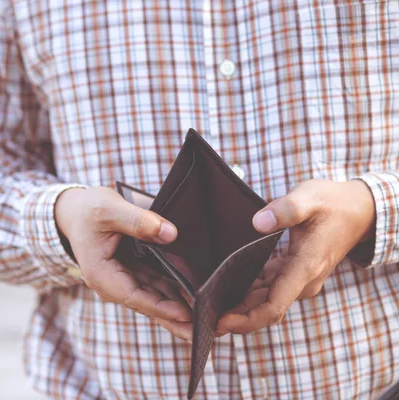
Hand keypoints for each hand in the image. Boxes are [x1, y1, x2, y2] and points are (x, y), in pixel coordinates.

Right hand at [55, 187, 192, 340]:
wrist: (74, 212)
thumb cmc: (88, 210)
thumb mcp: (110, 209)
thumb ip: (138, 221)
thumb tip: (170, 234)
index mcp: (102, 274)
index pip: (135, 296)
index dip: (161, 306)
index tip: (186, 314)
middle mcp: (113, 284)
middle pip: (149, 305)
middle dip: (177, 319)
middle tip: (207, 331)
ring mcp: (124, 280)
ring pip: (156, 298)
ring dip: (180, 308)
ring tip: (210, 319)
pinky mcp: (134, 273)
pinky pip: (157, 286)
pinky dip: (176, 292)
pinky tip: (198, 297)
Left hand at [216, 179, 375, 334]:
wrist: (357, 209)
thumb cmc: (332, 203)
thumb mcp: (309, 198)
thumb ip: (285, 209)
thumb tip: (258, 222)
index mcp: (304, 268)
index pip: (274, 306)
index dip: (246, 319)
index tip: (221, 320)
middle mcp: (301, 280)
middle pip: (264, 309)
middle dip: (235, 317)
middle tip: (201, 314)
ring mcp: (297, 278)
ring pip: (264, 301)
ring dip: (238, 305)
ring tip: (206, 302)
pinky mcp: (292, 272)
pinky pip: (267, 289)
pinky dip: (247, 291)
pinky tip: (223, 285)